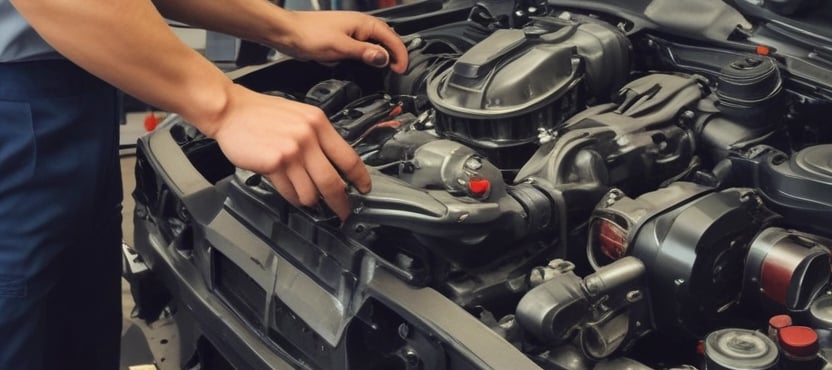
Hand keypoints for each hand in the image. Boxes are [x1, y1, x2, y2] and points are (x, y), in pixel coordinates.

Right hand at [212, 84, 369, 219]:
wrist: (231, 110)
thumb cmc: (262, 114)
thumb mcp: (300, 116)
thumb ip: (318, 137)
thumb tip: (335, 165)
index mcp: (318, 123)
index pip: (349, 157)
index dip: (360, 178)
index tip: (364, 189)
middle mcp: (308, 137)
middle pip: (333, 182)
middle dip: (341, 203)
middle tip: (343, 212)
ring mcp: (292, 151)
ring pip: (311, 192)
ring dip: (310, 201)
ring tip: (306, 197)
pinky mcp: (274, 163)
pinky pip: (290, 192)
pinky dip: (293, 197)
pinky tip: (290, 191)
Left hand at [274, 10, 407, 72]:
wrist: (287, 32)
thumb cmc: (309, 35)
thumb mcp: (340, 47)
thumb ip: (364, 53)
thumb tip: (384, 58)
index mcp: (363, 23)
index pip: (392, 38)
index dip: (400, 54)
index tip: (402, 69)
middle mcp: (359, 25)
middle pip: (386, 39)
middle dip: (394, 54)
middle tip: (397, 71)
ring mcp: (351, 31)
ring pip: (374, 43)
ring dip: (381, 55)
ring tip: (386, 69)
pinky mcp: (342, 39)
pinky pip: (362, 47)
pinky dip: (368, 56)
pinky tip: (366, 64)